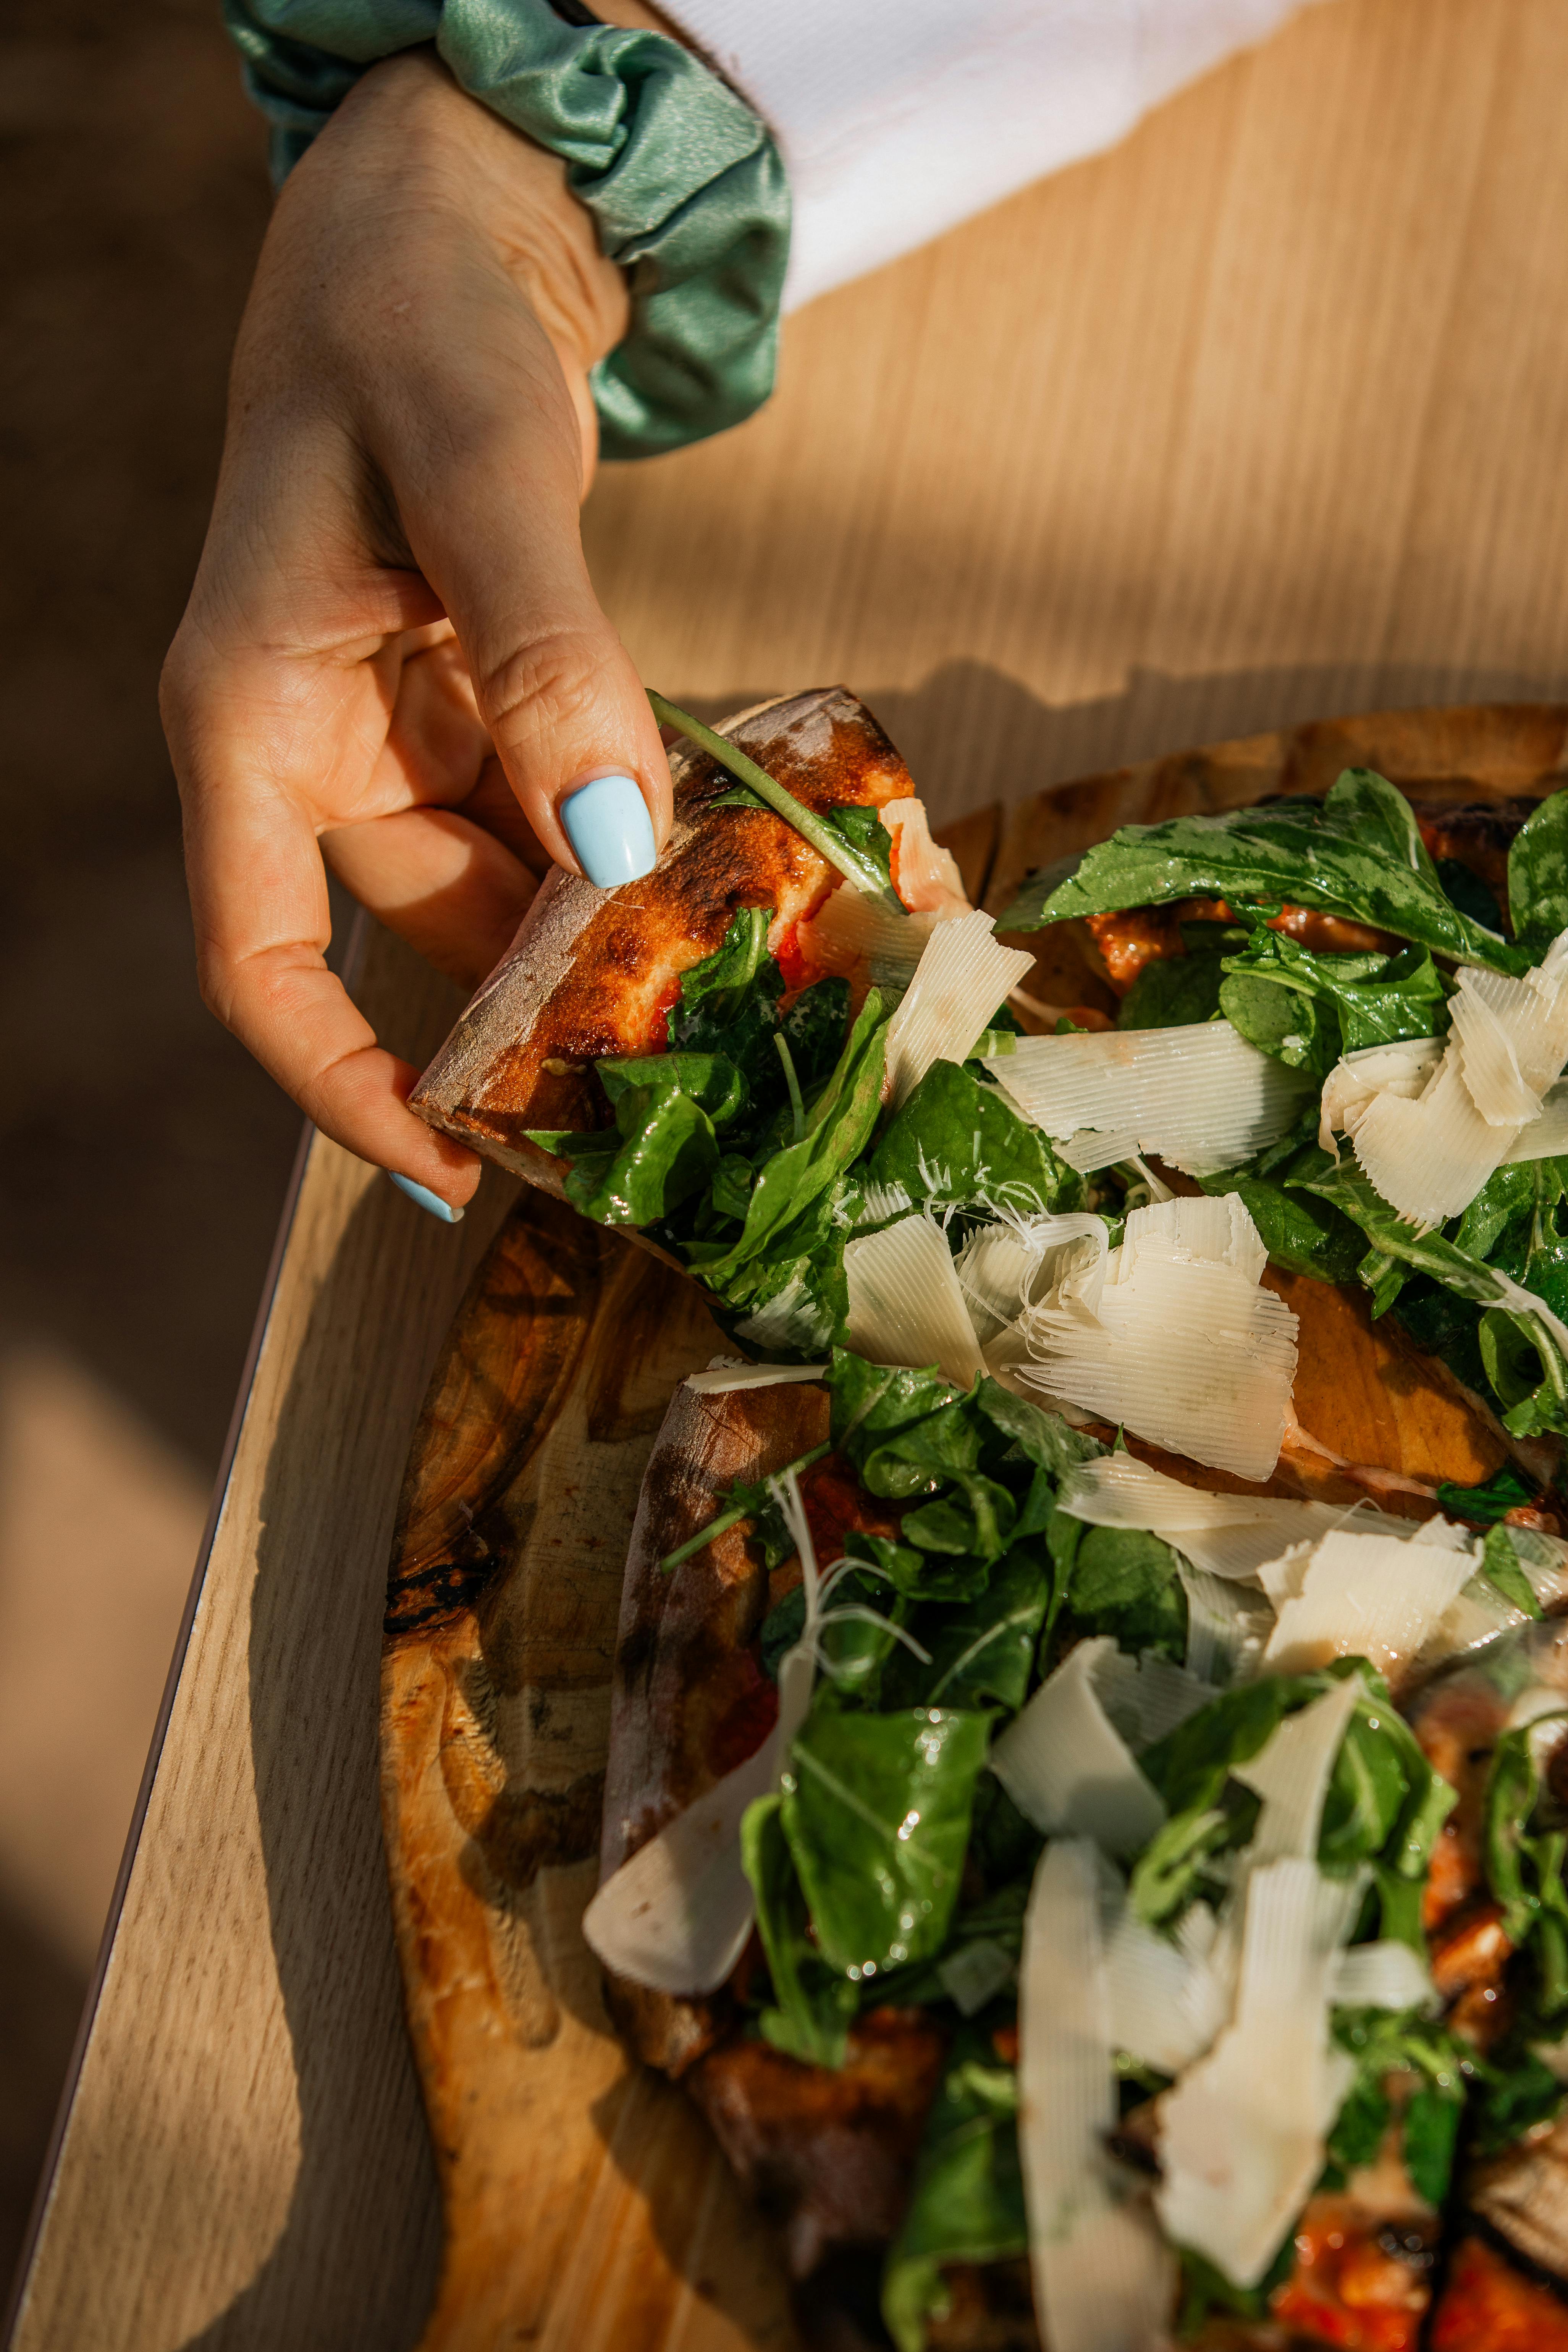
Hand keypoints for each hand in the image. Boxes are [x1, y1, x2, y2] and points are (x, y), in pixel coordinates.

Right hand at [162, 51, 671, 1213]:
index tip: (444, 1171)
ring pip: (501, 881)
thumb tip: (607, 841)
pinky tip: (713, 872)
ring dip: (601, 931)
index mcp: (252, 713)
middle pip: (423, 932)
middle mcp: (313, 743)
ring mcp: (396, 728)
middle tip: (680, 1073)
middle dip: (539, 1009)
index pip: (261, 958)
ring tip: (727, 981)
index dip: (340, 1083)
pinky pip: (547, 810)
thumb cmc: (415, 321)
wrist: (440, 233)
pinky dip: (620, 845)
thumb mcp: (473, 468)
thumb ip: (541, 651)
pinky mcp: (471, 701)